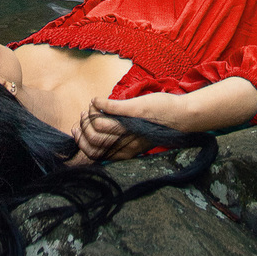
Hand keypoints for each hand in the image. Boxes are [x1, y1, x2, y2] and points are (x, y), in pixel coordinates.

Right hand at [70, 92, 184, 163]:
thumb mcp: (135, 141)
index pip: (94, 155)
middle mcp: (125, 143)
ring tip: (92, 108)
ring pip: (97, 125)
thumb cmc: (158, 128)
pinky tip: (97, 101)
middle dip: (82, 128)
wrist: (181, 118)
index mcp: (124, 152)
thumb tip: (98, 138)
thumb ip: (117, 141)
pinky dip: (98, 103)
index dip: (81, 144)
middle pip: (92, 141)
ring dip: (89, 113)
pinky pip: (107, 109)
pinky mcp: (133, 112)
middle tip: (84, 117)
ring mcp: (128, 127)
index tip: (76, 132)